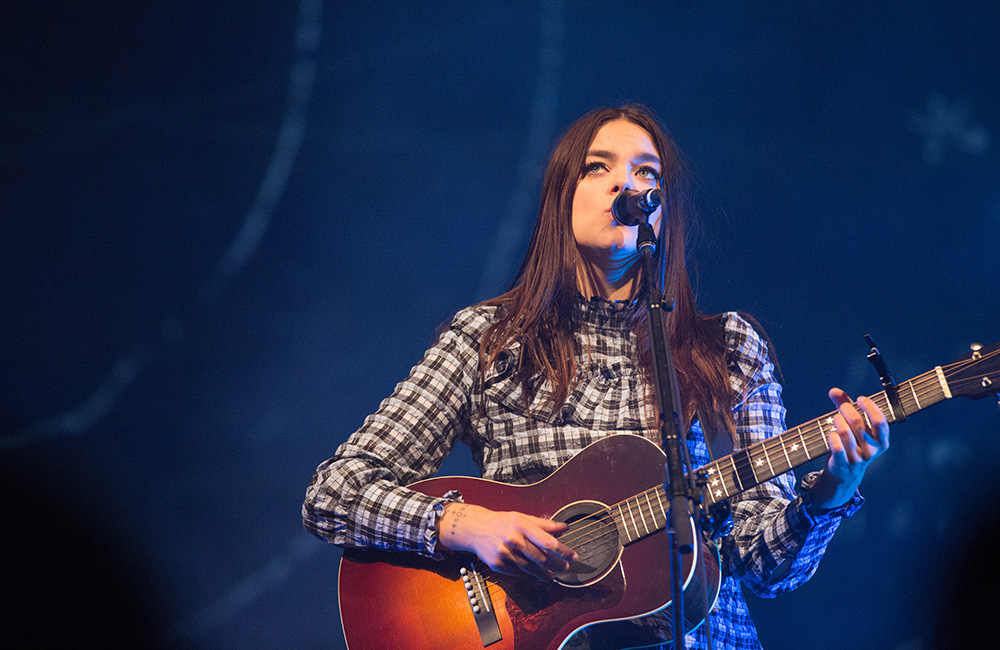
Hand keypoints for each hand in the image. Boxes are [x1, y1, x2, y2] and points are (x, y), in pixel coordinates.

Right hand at [437, 503, 577, 580]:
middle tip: (565, 568)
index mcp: (521, 525)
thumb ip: (545, 524)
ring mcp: (505, 554)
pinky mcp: (498, 565)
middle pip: (542, 558)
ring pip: (531, 569)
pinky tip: (533, 573)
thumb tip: (565, 527)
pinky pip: (518, 573)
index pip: (548, 542)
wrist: (476, 528)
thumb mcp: (523, 517)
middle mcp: (513, 540)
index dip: (563, 551)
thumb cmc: (502, 522)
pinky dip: (528, 574)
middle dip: (557, 565)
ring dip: (545, 574)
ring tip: (552, 574)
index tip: (573, 556)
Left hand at [807, 388, 889, 512]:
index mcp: (881, 441)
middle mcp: (871, 450)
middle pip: (857, 423)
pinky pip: (835, 446)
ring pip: (844, 432)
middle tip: (842, 406)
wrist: (845, 473)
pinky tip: (831, 434)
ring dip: (837, 420)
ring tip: (836, 418)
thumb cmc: (852, 443)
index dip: (870, 407)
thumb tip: (833, 390)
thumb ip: (846, 406)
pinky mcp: (842, 464)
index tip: (860, 399)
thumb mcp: (855, 426)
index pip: (880, 421)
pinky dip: (831, 436)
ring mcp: (857, 458)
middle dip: (847, 409)